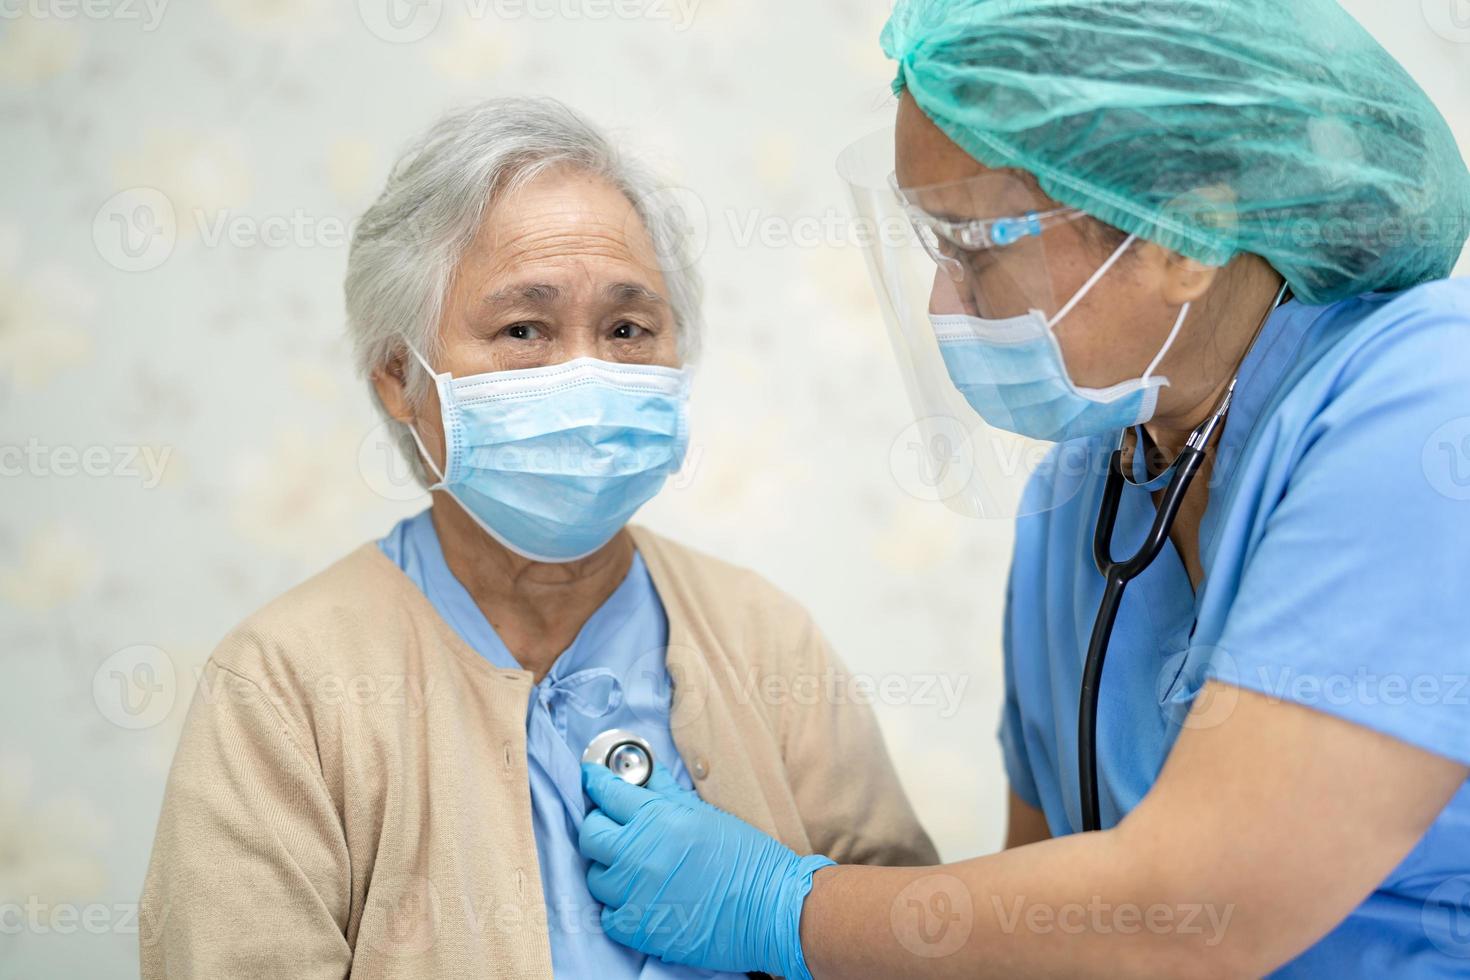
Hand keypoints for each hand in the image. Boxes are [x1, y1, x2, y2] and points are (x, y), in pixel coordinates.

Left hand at [579, 762, 834, 978]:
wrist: (771, 908)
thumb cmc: (746, 859)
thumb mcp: (704, 815)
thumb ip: (666, 794)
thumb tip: (643, 773)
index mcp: (659, 819)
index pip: (607, 792)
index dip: (595, 782)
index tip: (591, 777)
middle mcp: (640, 853)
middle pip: (590, 833)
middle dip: (598, 825)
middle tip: (613, 826)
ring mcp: (635, 893)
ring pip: (595, 875)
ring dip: (609, 868)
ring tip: (633, 867)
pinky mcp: (638, 928)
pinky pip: (607, 915)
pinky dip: (618, 907)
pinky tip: (639, 899)